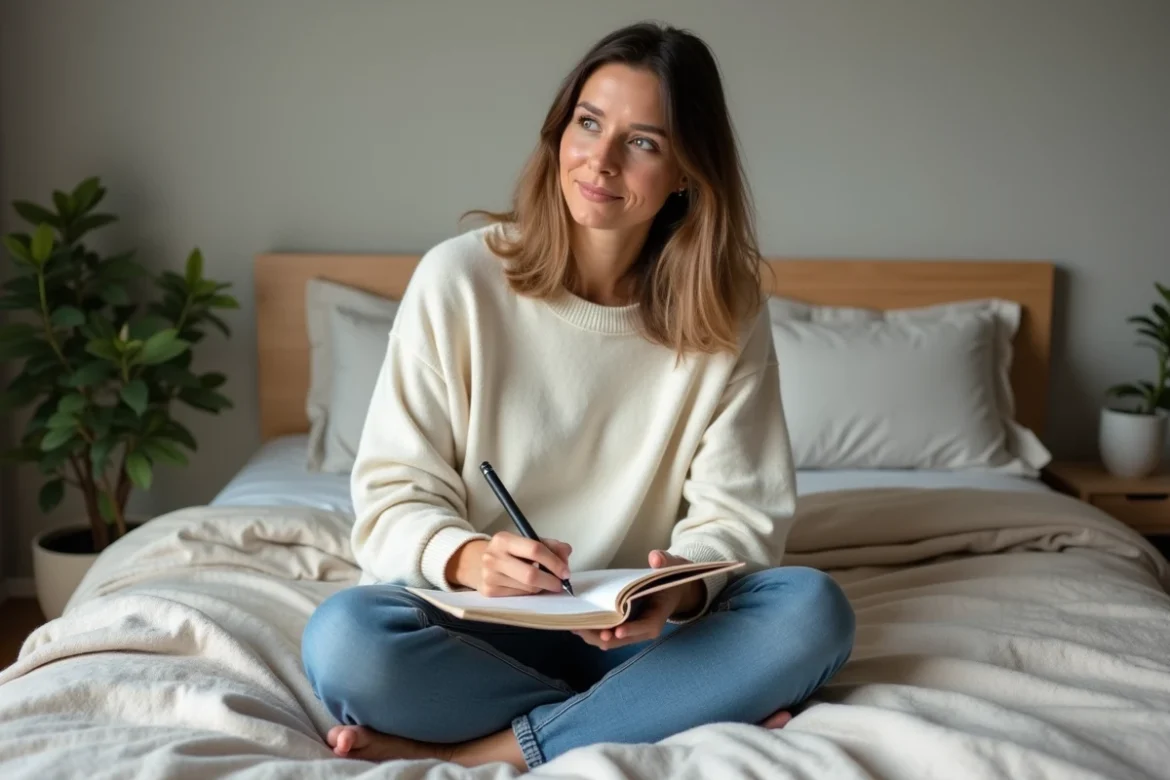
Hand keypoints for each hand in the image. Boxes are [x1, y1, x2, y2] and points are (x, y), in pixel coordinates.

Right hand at [448, 532, 570, 596]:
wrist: (475, 563)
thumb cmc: (507, 552)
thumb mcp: (525, 542)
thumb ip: (549, 545)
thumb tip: (566, 553)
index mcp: (503, 539)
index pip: (535, 549)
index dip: (554, 562)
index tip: (565, 571)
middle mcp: (493, 557)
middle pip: (531, 574)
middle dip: (551, 581)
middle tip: (560, 583)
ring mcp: (489, 576)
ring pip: (527, 588)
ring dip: (541, 587)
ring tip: (543, 582)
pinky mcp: (489, 592)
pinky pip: (519, 596)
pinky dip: (530, 593)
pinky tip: (529, 587)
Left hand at [572, 550, 702, 650]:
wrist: (673, 592)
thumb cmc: (671, 580)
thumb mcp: (672, 567)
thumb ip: (664, 562)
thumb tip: (655, 558)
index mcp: (656, 617)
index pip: (643, 627)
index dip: (629, 630)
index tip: (612, 632)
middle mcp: (644, 629)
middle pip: (620, 639)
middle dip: (600, 636)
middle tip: (581, 627)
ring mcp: (633, 632)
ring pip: (610, 641)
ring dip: (592, 635)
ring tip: (574, 625)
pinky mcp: (624, 629)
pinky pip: (607, 635)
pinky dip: (593, 632)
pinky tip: (577, 624)